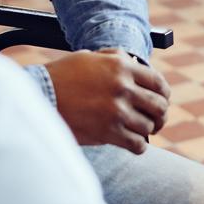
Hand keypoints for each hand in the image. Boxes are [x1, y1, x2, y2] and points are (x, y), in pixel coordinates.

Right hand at [44, 48, 171, 153]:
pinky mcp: (108, 132)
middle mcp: (123, 87)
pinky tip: (133, 143)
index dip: (163, 95)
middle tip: (156, 120)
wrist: (40, 95)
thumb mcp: (92, 57)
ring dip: (147, 130)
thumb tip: (137, 65)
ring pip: (149, 126)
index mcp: (122, 66)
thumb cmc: (63, 75)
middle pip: (159, 106)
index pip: (158, 83)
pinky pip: (137, 144)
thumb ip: (117, 59)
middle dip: (160, 115)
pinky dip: (138, 146)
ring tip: (142, 131)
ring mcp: (116, 110)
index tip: (161, 101)